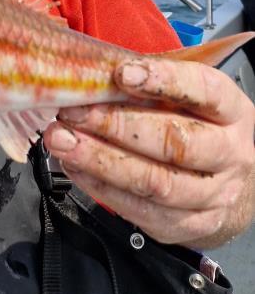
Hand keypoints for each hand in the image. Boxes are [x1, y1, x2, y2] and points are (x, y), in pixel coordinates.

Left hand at [43, 57, 254, 247]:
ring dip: (100, 161)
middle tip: (73, 113)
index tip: (121, 73)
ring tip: (62, 141)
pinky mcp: (191, 225)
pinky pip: (142, 212)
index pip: (204, 90)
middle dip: (115, 126)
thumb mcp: (183, 94)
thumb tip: (90, 67)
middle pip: (175, 141)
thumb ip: (149, 80)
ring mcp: (215, 194)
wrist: (222, 182)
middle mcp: (230, 153)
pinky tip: (75, 166)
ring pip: (156, 182)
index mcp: (231, 110)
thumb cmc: (192, 123)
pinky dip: (101, 188)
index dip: (163, 80)